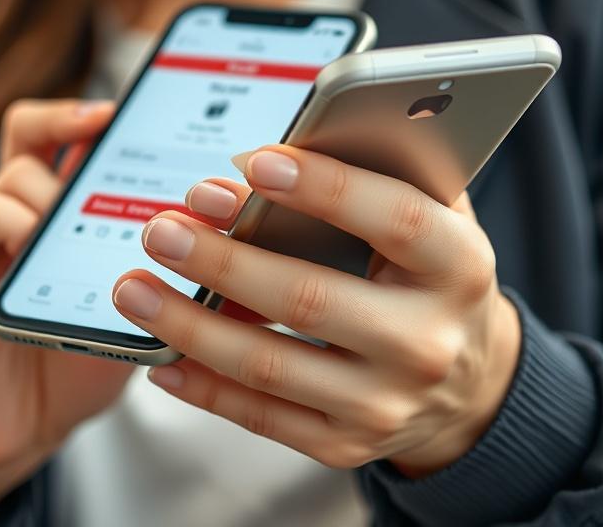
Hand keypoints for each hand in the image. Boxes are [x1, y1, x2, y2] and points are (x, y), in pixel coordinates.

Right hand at [0, 99, 132, 526]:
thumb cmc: (86, 362)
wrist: (24, 425)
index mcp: (75, 212)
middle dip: (69, 115)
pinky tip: (37, 241)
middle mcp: (33, 212)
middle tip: (103, 121)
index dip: (110, 116)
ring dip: (53, 186)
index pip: (84, 140)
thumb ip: (172, 269)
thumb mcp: (145, 310)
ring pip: (17, 169)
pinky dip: (13, 218)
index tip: (147, 108)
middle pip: (36, 130)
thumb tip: (238, 237)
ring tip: (78, 223)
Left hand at [111, 145, 520, 474]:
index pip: (396, 220)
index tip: (255, 164)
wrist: (469, 384)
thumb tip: (263, 159)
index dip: (326, 189)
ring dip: (189, 325)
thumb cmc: (427, 274)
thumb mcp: (431, 216)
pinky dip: (202, 387)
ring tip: (134, 290)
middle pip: (310, 299)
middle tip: (160, 229)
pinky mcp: (346, 443)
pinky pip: (261, 418)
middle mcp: (427, 342)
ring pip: (270, 367)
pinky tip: (160, 357)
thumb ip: (375, 173)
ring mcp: (385, 403)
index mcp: (459, 266)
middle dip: (222, 261)